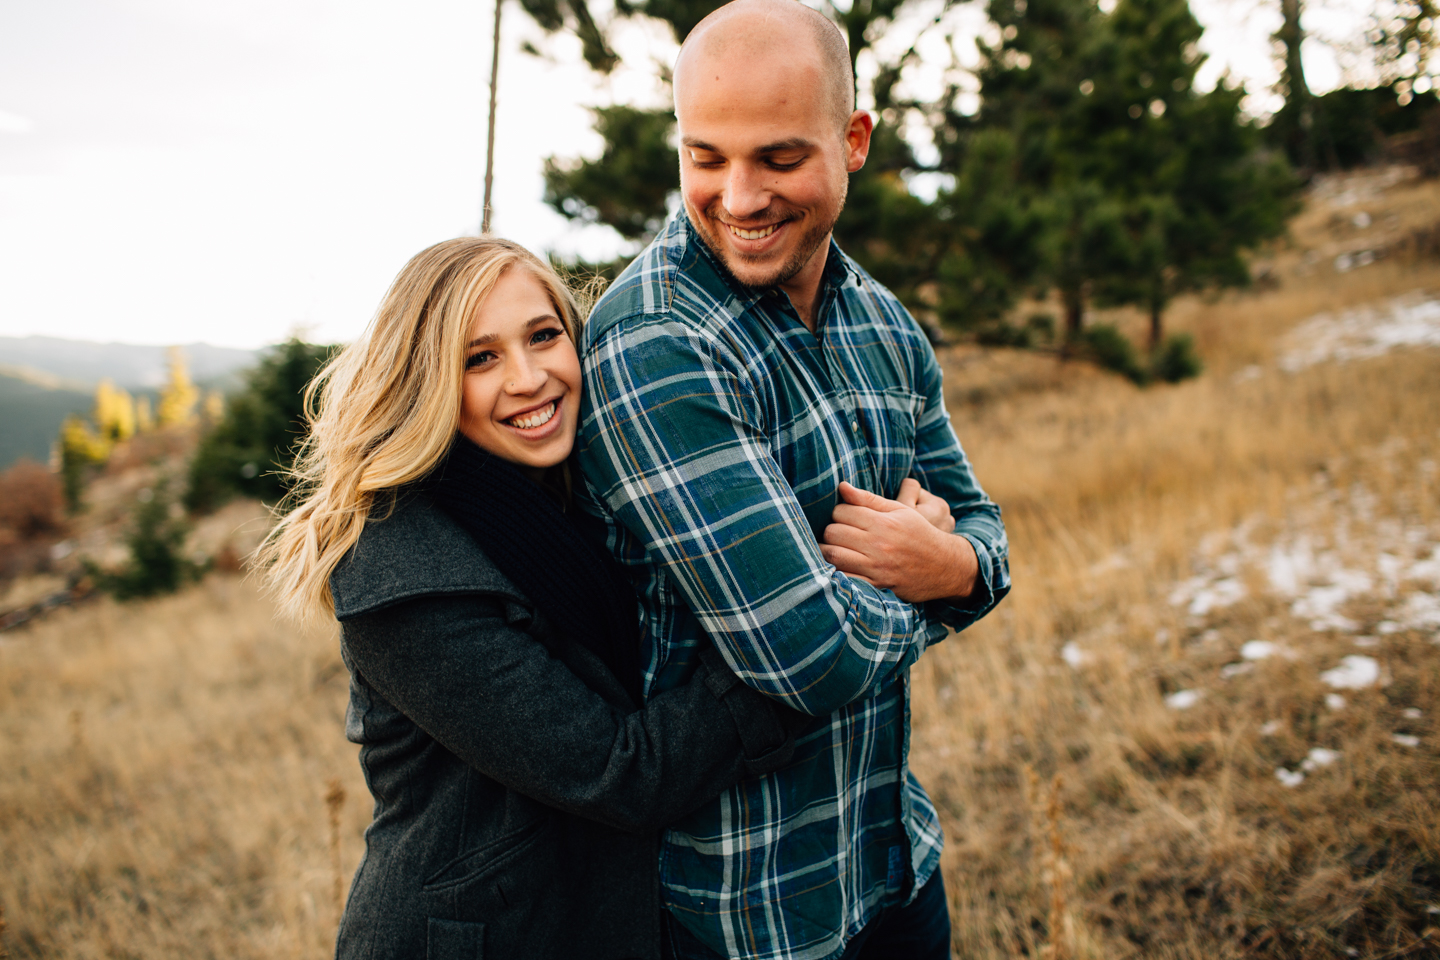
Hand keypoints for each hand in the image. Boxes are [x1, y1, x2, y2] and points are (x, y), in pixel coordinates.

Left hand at [821, 481, 977, 603]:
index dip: (838, 512)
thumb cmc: (919, 534)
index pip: (842, 511)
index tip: (844, 517)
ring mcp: (877, 566)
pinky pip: (845, 578)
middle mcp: (879, 544)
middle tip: (837, 532)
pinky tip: (838, 566)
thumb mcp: (900, 511)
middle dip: (830, 530)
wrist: (945, 566)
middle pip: (834, 532)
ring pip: (834, 554)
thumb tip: (842, 486)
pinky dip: (836, 571)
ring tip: (833, 547)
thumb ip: (869, 499)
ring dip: (827, 550)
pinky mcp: (876, 585)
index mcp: (884, 522)